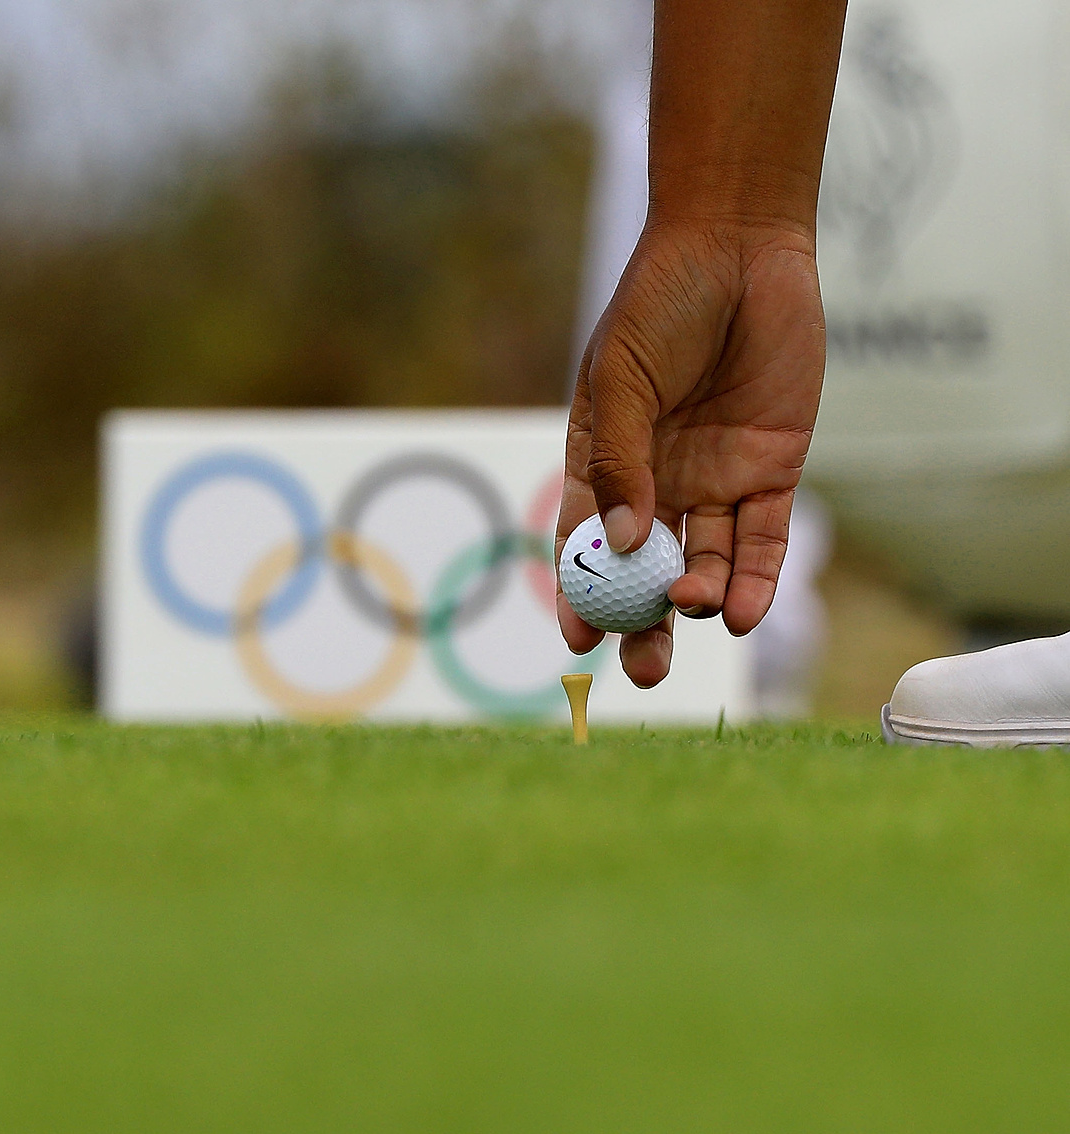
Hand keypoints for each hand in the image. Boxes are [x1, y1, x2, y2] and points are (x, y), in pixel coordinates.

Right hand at [559, 218, 825, 686]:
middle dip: (644, 624)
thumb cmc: (659, 303)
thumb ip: (621, 461)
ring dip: (699, 600)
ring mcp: (714, 481)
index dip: (580, 596)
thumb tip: (617, 544)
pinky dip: (752, 579)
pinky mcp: (772, 472)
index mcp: (602, 462)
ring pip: (705, 563)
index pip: (585, 545)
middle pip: (647, 572)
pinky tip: (739, 610)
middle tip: (643, 668)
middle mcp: (656, 483)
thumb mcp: (622, 380)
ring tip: (696, 617)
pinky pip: (762, 541)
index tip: (578, 641)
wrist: (739, 248)